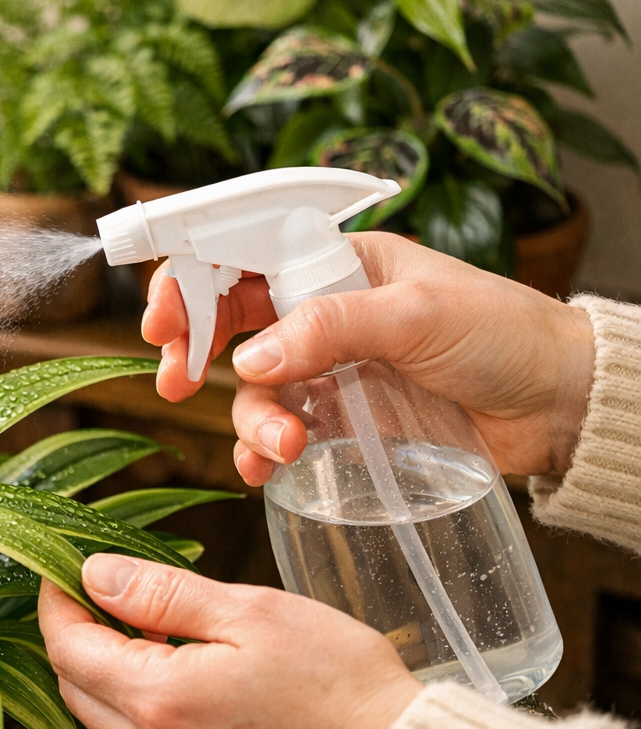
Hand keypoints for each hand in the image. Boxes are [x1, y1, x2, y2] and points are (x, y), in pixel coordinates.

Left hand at [39, 554, 422, 728]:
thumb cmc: (338, 681)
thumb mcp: (249, 612)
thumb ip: (160, 592)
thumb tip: (94, 574)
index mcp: (160, 702)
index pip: (67, 648)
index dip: (57, 603)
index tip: (65, 570)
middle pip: (76, 689)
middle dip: (79, 637)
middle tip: (111, 596)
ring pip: (105, 725)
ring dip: (110, 677)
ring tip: (155, 634)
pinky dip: (140, 714)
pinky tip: (180, 681)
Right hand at [140, 232, 595, 485]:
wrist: (563, 405)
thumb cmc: (504, 335)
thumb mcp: (418, 315)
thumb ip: (332, 328)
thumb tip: (252, 358)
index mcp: (338, 262)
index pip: (243, 257)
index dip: (193, 282)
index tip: (164, 320)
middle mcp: (324, 311)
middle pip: (231, 324)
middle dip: (196, 351)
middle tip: (174, 381)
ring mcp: (331, 368)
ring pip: (257, 388)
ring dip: (252, 417)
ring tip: (283, 447)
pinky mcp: (345, 420)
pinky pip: (283, 434)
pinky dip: (264, 454)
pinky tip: (265, 471)